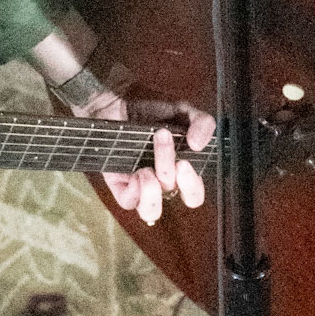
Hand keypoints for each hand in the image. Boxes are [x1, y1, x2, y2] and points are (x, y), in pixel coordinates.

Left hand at [71, 86, 215, 226]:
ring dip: (154, 190)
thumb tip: (200, 144)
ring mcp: (140, 187)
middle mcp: (162, 183)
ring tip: (147, 169)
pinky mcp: (119, 186)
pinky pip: (129, 202)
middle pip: (180, 203)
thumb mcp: (181, 111)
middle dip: (185, 183)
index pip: (194, 195)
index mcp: (180, 172)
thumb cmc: (149, 111)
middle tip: (179, 161)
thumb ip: (200, 122)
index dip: (194, 185)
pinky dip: (135, 189)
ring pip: (152, 211)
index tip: (188, 158)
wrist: (113, 104)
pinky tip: (136, 171)